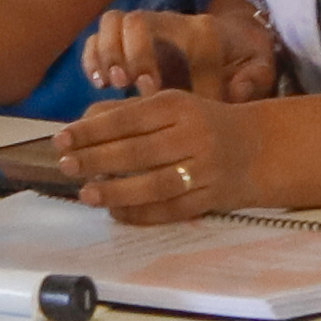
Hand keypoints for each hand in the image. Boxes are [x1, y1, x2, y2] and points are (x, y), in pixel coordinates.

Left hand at [63, 86, 265, 225]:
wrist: (259, 147)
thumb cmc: (202, 122)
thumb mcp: (172, 106)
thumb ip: (129, 112)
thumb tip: (84, 122)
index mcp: (179, 106)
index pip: (128, 118)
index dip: (92, 130)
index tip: (62, 138)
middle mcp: (193, 136)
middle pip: (138, 151)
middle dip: (97, 159)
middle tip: (66, 165)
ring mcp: (205, 170)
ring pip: (154, 184)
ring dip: (116, 190)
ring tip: (86, 193)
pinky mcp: (211, 198)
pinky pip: (171, 210)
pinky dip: (141, 214)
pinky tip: (116, 212)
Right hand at [78, 0, 283, 105]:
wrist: (237, 37)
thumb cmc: (246, 58)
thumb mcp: (261, 68)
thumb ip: (254, 80)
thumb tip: (235, 92)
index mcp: (201, 30)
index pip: (166, 31)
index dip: (155, 59)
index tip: (156, 93)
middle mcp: (168, 24)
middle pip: (132, 20)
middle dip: (126, 53)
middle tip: (128, 86)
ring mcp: (145, 31)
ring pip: (110, 23)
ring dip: (104, 55)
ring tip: (110, 86)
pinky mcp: (127, 43)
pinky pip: (97, 39)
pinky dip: (91, 60)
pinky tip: (98, 85)